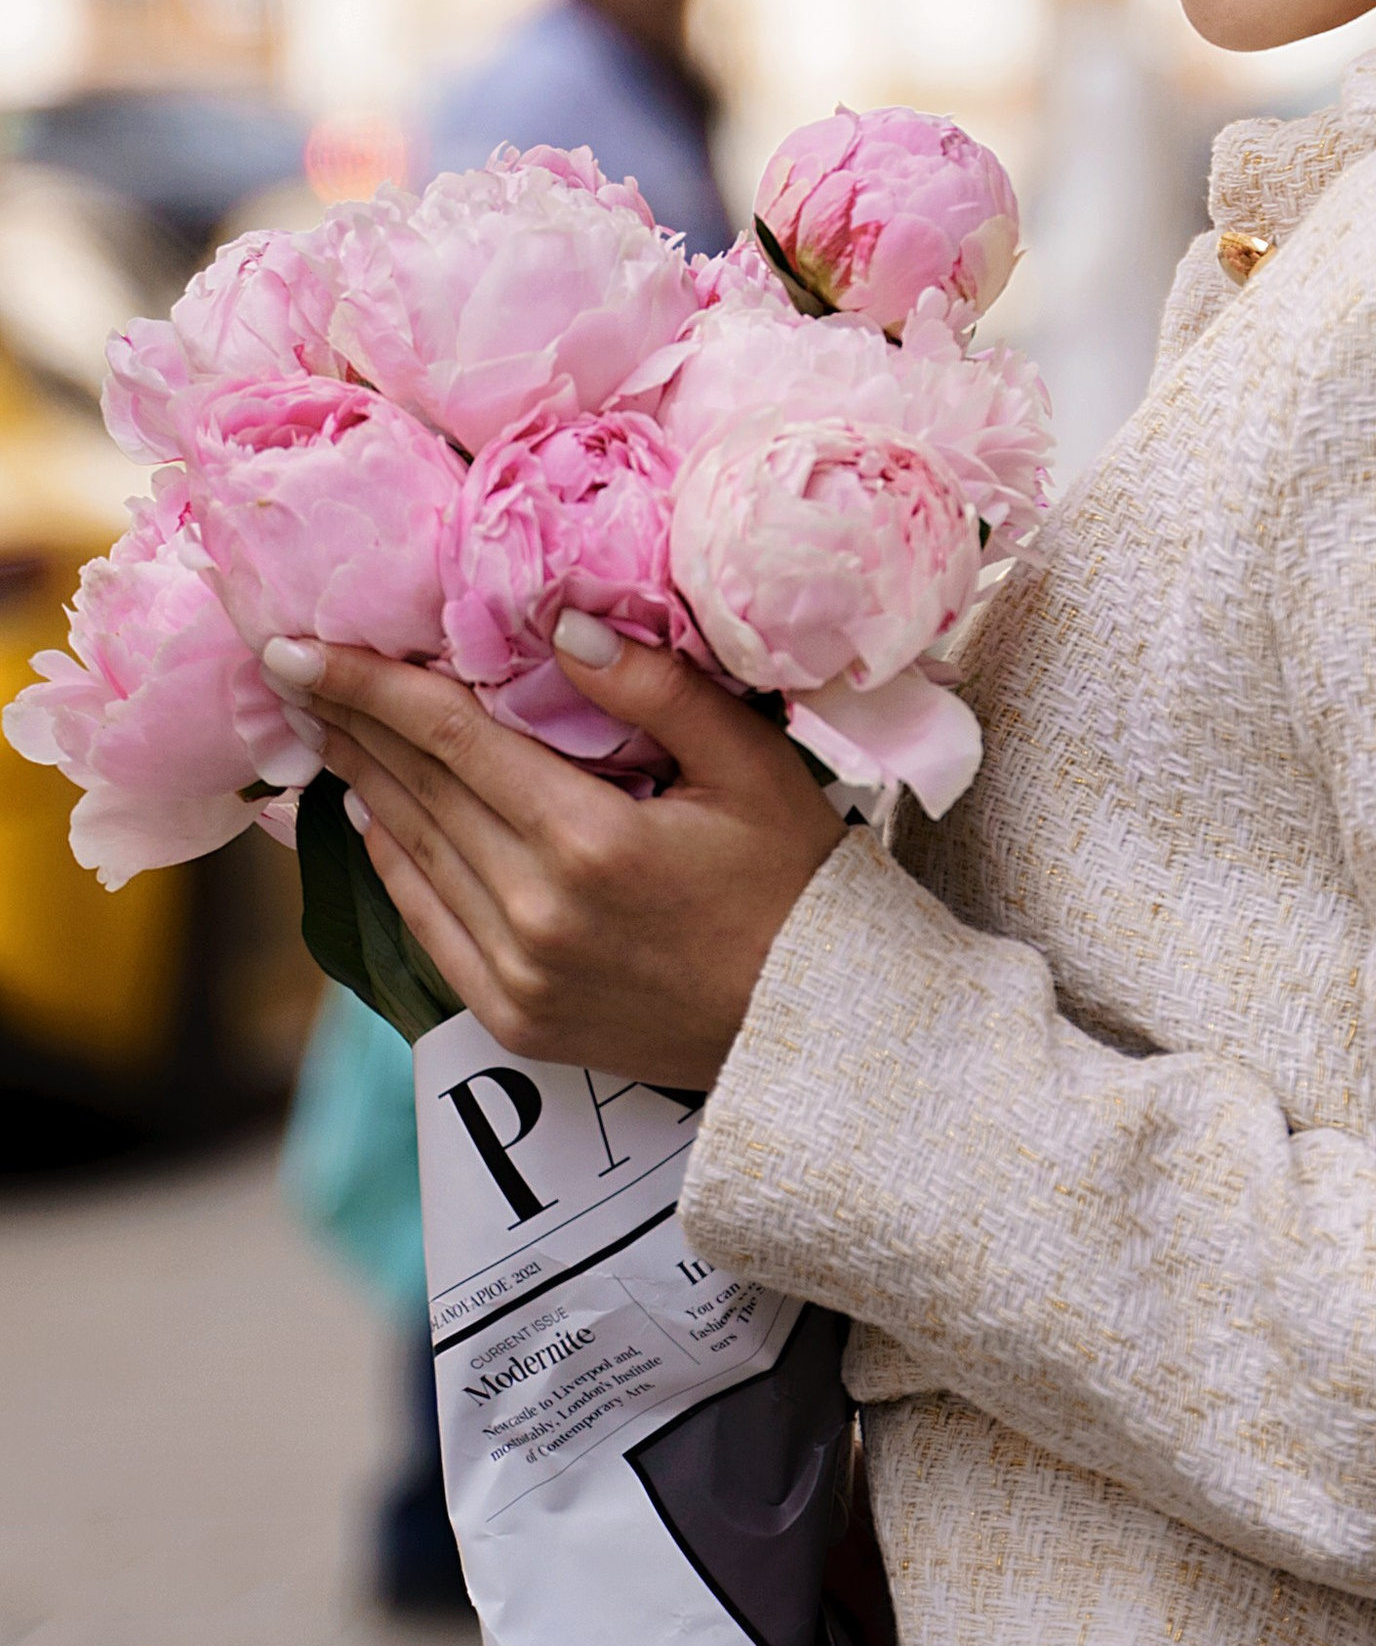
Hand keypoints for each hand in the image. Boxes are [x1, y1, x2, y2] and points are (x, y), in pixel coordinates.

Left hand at [265, 616, 849, 1083]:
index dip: (369, 685)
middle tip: (292, 669)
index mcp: (591, 840)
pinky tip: (370, 818)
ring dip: (360, 785)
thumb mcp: (752, 765)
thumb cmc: (795, 881)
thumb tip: (564, 622)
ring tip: (323, 728)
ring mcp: (519, 975)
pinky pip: (426, 927)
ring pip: (412, 855)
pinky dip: (391, 865)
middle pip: (416, 791)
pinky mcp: (515, 1018)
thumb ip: (658, 689)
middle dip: (350, 722)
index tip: (299, 647)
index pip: (450, 738)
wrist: (812, 1024)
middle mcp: (537, 912)